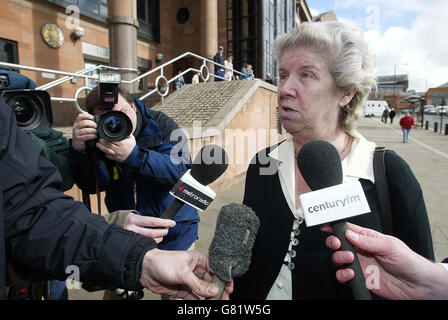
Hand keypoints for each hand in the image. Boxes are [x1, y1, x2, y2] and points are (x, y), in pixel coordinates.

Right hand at [72, 113, 97, 151]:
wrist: (77, 144)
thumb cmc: (82, 134)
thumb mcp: (83, 127)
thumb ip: (87, 123)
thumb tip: (96, 118)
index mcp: (77, 123)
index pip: (80, 116)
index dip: (86, 115)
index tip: (92, 117)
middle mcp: (76, 127)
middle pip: (83, 123)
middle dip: (91, 123)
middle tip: (96, 126)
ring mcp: (77, 133)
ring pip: (85, 130)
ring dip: (92, 130)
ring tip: (96, 131)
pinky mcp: (79, 139)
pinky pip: (86, 137)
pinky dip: (92, 136)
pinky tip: (95, 136)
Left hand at [95, 135, 135, 162]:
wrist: (134, 157)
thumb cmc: (132, 147)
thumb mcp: (131, 139)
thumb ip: (127, 133)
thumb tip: (123, 127)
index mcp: (122, 143)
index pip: (112, 140)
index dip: (106, 138)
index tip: (103, 136)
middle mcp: (118, 149)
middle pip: (108, 144)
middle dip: (102, 141)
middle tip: (100, 139)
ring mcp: (116, 154)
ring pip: (106, 150)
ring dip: (101, 147)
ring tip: (98, 144)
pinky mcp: (115, 158)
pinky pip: (108, 156)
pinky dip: (104, 153)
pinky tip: (102, 150)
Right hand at [124, 213, 174, 243]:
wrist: (120, 227)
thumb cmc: (133, 222)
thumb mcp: (139, 218)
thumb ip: (150, 221)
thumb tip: (165, 223)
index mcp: (134, 219)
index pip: (153, 221)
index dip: (164, 222)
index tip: (172, 223)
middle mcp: (131, 229)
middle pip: (153, 233)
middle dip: (163, 231)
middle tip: (167, 229)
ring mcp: (132, 239)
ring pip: (151, 240)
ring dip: (160, 237)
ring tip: (161, 233)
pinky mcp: (133, 245)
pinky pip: (148, 245)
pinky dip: (155, 242)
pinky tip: (155, 239)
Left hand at [140, 249, 233, 299]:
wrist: (145, 270)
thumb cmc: (162, 262)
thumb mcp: (183, 273)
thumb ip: (198, 284)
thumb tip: (213, 291)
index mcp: (199, 260)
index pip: (216, 269)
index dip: (224, 278)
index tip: (229, 288)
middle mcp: (196, 270)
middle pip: (212, 282)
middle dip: (219, 290)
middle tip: (224, 299)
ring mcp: (190, 281)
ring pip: (204, 291)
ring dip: (210, 298)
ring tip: (216, 304)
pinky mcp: (183, 290)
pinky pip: (194, 298)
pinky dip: (199, 303)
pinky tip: (203, 306)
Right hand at [322, 223, 447, 299]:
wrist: (417, 285)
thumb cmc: (408, 261)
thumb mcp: (390, 246)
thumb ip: (368, 241)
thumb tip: (350, 234)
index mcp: (367, 238)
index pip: (347, 229)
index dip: (335, 226)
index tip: (326, 226)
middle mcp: (361, 250)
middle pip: (338, 243)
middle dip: (333, 242)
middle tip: (337, 244)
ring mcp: (359, 265)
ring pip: (338, 259)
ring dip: (339, 258)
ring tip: (349, 259)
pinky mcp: (359, 278)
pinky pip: (343, 276)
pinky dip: (342, 275)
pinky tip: (351, 273)